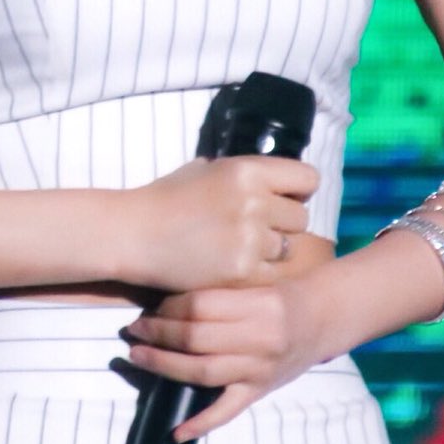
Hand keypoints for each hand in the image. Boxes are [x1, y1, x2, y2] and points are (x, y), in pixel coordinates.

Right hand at [121, 156, 318, 293]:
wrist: (135, 234)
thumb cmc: (166, 197)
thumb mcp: (206, 169)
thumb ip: (242, 175)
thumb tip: (271, 182)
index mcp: (248, 170)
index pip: (308, 178)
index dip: (298, 191)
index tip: (286, 199)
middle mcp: (255, 202)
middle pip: (301, 217)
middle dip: (284, 224)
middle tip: (261, 229)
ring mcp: (250, 239)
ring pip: (289, 248)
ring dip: (273, 250)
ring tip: (246, 249)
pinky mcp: (242, 272)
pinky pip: (274, 274)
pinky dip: (261, 273)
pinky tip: (239, 267)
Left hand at [122, 273, 332, 441]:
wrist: (323, 319)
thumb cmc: (284, 297)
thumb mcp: (256, 286)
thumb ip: (219, 296)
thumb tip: (167, 306)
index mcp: (258, 304)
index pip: (201, 305)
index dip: (169, 308)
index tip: (151, 308)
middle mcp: (260, 338)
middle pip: (196, 337)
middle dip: (159, 334)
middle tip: (135, 330)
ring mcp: (260, 369)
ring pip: (203, 371)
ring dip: (165, 365)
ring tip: (139, 357)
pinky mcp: (260, 391)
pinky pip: (228, 411)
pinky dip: (201, 423)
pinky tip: (177, 429)